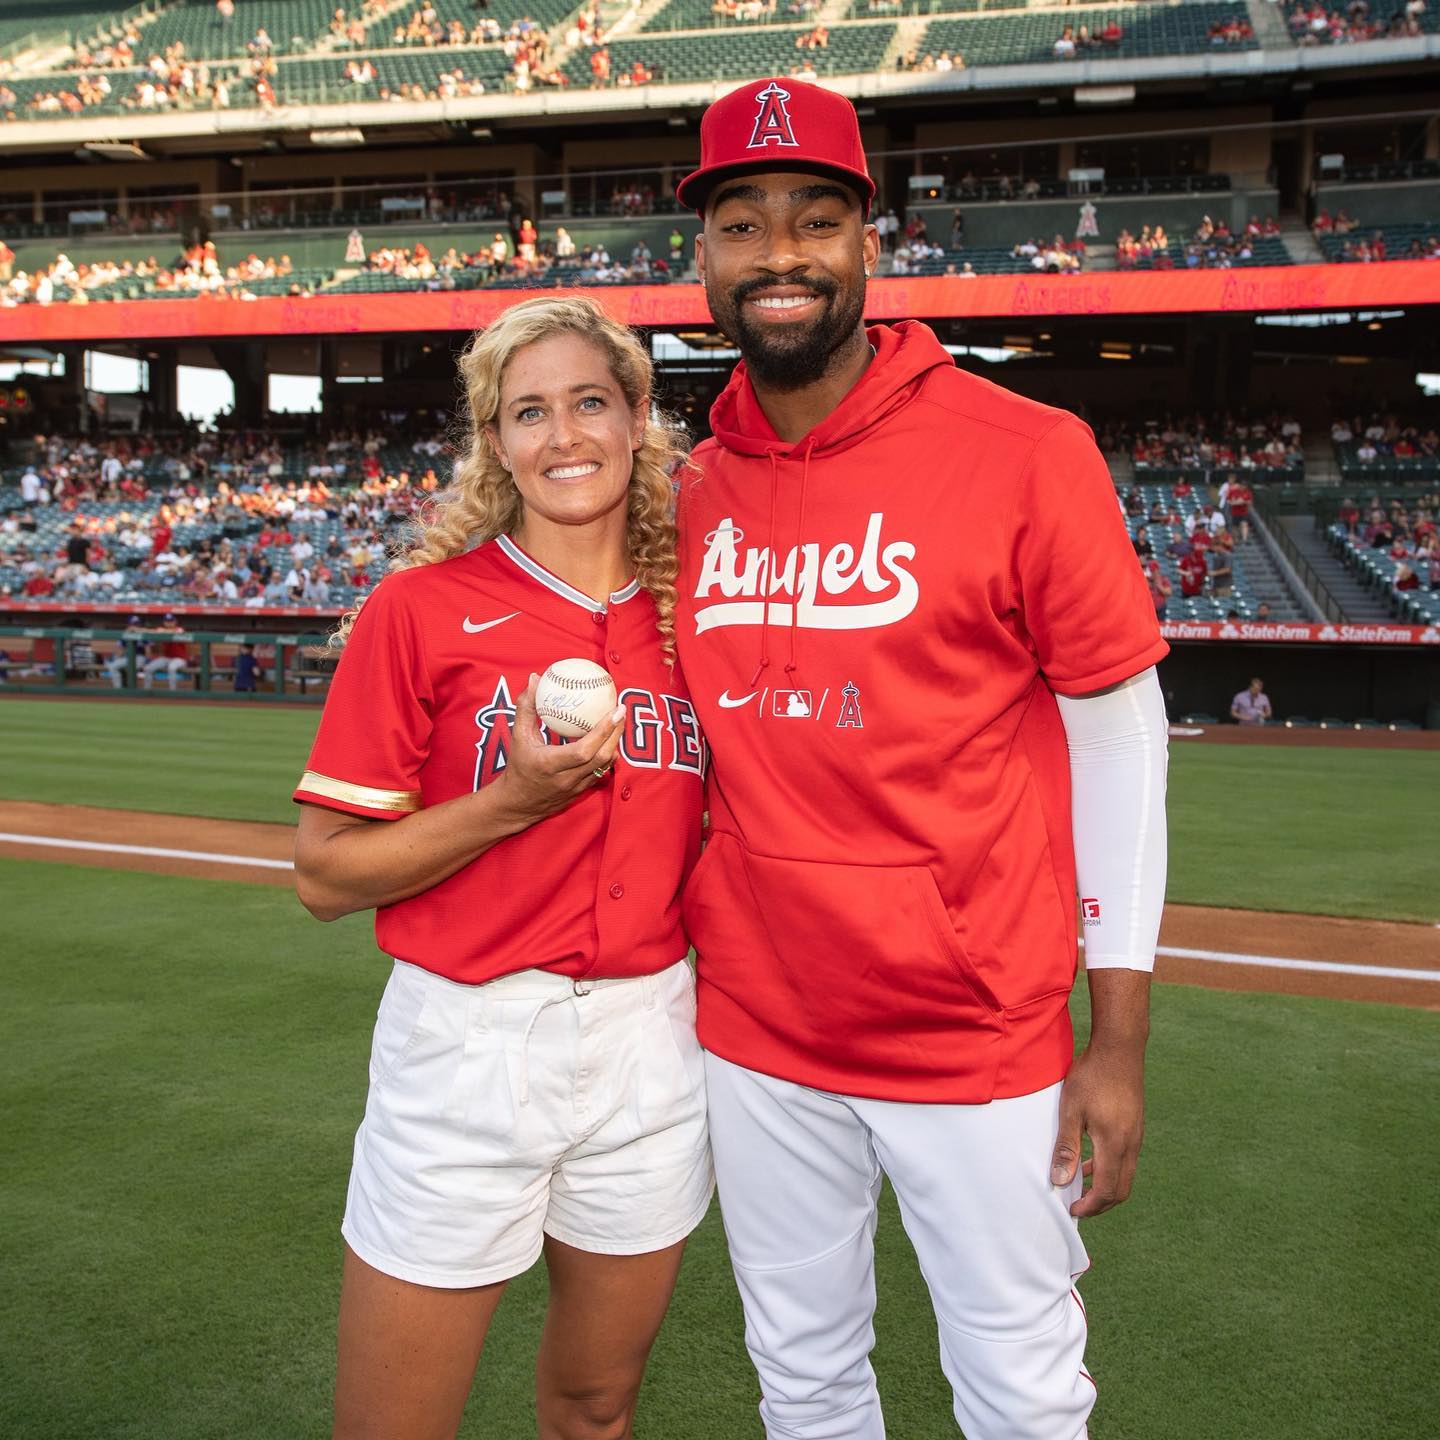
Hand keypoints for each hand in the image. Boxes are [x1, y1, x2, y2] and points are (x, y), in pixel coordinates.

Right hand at [490, 673, 624, 828]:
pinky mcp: (582, 791)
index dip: (603, 731)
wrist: (518, 804)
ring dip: (615, 743)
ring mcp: (576, 787)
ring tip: (619, 722)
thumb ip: (526, 708)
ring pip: (604, 765)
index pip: (583, 750)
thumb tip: (534, 679)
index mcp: (550, 764)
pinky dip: (608, 754)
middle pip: (601, 757)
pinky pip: (601, 771)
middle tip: (621, 710)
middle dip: (616, 733)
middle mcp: (566, 778)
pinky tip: (610, 739)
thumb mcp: (518, 737)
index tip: (615, 710)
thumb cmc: (518, 767)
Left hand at [1049, 1038, 1144, 1218]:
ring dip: (1104, 1185)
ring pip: (1125, 1175)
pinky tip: (1091, 1158)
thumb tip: (1059, 1181)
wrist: (1120, 1049)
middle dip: (1100, 1203)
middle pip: (1120, 1189)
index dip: (1090, 1206)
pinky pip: (1126, 1159)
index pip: (1106, 1191)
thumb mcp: (1071, 1111)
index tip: (1071, 1210)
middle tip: (1077, 1205)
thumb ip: (1067, 1148)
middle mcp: (1131, 1145)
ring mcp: (1136, 1136)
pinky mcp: (1135, 1126)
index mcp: (1115, 1144)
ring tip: (1079, 1183)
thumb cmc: (1092, 1077)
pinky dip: (1110, 1168)